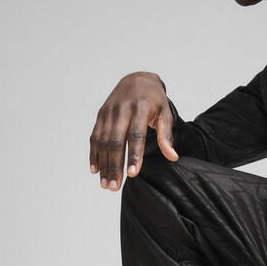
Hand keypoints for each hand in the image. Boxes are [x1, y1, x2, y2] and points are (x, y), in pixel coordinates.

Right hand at [90, 72, 177, 190]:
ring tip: (106, 184)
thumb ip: (166, 135)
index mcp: (140, 109)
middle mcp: (121, 110)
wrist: (137, 79)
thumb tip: (173, 157)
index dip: (133, 155)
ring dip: (103, 164)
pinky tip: (95, 170)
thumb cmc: (154, 100)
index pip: (135, 135)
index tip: (132, 174)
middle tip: (114, 187)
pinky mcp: (100, 115)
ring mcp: (109, 113)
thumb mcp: (165, 114)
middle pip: (116, 141)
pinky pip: (95, 136)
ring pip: (103, 141)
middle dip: (114, 166)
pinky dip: (94, 154)